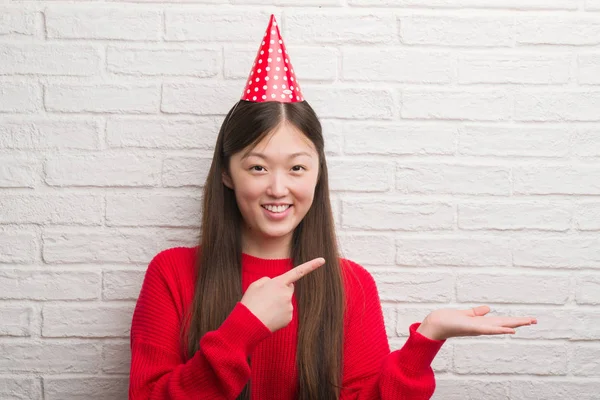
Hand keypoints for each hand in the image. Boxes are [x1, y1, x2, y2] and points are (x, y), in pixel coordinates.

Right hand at [240, 257, 325, 332]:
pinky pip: (285, 313)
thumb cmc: (250, 303)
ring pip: (285, 301)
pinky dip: (278, 314)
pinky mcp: (289, 318)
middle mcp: (287, 294)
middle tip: (266, 298)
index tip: (322, 260)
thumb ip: (267, 281)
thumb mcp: (255, 285)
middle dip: (281, 290)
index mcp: (279, 283)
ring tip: (264, 309)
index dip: (311, 265)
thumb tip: (274, 284)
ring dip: (277, 303)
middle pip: (288, 288)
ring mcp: (289, 307)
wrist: (248, 324)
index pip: (298, 272)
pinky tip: (268, 316)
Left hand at [416, 305, 536, 340]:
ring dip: (514, 324)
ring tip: (528, 322)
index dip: (514, 320)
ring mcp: (479, 328)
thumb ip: (477, 312)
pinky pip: (489, 330)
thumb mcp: (466, 314)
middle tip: (535, 320)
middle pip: (504, 323)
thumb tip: (487, 309)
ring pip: (500, 326)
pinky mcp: (473, 328)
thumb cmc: (449, 320)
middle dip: (519, 322)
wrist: (437, 324)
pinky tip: (510, 330)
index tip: (528, 319)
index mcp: (482, 322)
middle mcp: (483, 326)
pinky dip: (500, 330)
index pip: (501, 321)